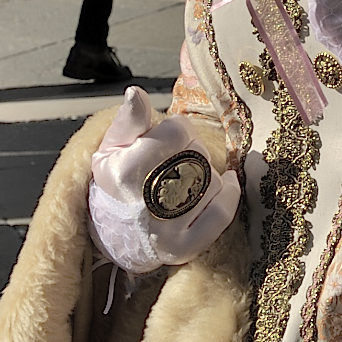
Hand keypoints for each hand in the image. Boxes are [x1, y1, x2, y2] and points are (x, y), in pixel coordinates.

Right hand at [88, 87, 238, 271]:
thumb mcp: (112, 147)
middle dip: (190, 152)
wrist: (114, 232)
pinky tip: (224, 184)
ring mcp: (166, 231)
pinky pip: (221, 214)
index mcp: (125, 174)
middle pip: (197, 155)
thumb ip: (129, 119)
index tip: (162, 142)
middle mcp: (145, 206)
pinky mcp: (183, 249)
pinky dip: (229, 195)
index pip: (178, 131)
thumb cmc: (116, 182)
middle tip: (172, 162)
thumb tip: (135, 93)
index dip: (175, 131)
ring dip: (205, 174)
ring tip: (183, 179)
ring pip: (212, 180)